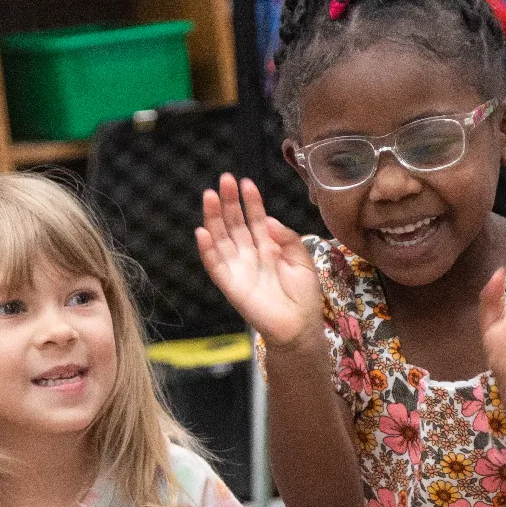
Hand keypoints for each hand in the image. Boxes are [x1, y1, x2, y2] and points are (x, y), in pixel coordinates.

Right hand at [196, 174, 323, 349]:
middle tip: (224, 179)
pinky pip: (215, 266)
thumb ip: (288, 238)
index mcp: (268, 247)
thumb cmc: (304, 296)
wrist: (300, 326)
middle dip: (230, 202)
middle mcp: (250, 254)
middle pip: (235, 224)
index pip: (256, 219)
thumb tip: (269, 220)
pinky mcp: (230, 285)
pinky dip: (207, 250)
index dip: (251, 201)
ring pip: (221, 239)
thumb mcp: (303, 260)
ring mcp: (238, 268)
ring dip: (214, 218)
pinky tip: (201, 232)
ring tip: (210, 196)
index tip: (246, 183)